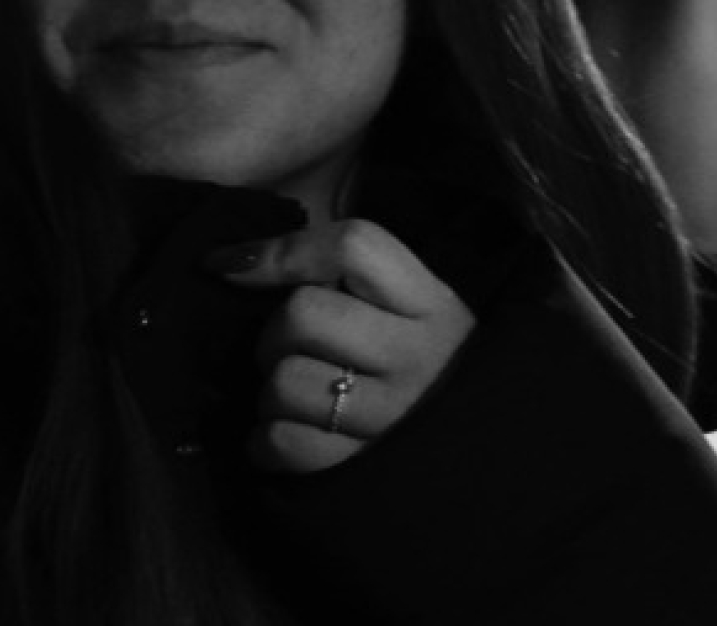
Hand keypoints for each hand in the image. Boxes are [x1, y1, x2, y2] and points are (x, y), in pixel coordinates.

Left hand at [206, 218, 474, 472]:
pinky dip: (267, 440)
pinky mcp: (368, 471)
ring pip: (286, 382)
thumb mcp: (407, 305)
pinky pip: (286, 444)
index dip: (282, 250)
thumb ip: (340, 273)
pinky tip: (280, 433)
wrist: (487, 450)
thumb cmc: (422, 361)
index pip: (353, 246)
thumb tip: (231, 260)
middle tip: (287, 346)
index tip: (230, 264)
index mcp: (428, 300)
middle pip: (303, 314)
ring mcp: (394, 417)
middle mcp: (416, 354)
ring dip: (270, 390)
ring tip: (291, 394)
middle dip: (274, 331)